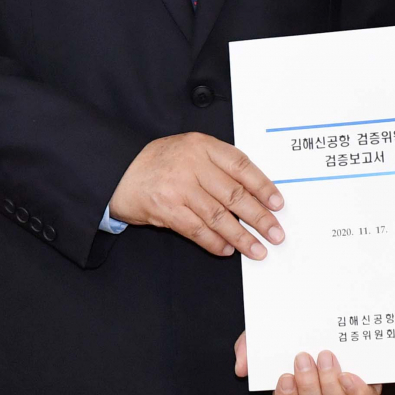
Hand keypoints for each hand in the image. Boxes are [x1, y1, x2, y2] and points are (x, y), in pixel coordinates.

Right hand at [109, 133, 283, 258]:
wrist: (117, 171)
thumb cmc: (160, 162)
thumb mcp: (190, 150)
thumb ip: (218, 165)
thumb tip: (255, 193)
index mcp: (203, 145)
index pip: (242, 165)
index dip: (263, 186)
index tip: (277, 204)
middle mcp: (192, 164)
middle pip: (234, 194)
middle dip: (259, 217)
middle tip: (275, 233)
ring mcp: (178, 187)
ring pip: (218, 216)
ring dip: (240, 237)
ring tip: (256, 249)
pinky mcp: (165, 209)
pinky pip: (196, 230)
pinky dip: (214, 242)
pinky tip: (227, 249)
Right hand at [234, 334, 394, 394]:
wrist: (334, 300)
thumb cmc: (298, 321)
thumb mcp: (269, 328)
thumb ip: (250, 346)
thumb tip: (241, 368)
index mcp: (296, 389)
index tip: (285, 377)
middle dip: (308, 386)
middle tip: (304, 358)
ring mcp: (345, 390)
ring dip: (329, 384)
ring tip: (326, 356)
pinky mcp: (368, 381)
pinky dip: (357, 391)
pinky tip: (349, 375)